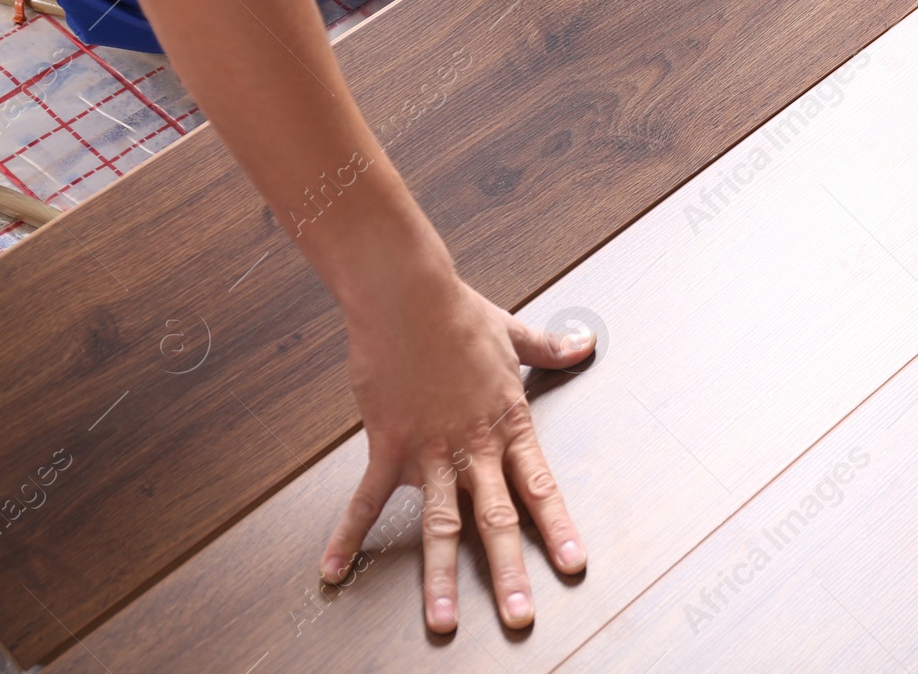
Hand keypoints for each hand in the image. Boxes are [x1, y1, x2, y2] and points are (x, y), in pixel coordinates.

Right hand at [319, 274, 596, 631]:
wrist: (408, 296)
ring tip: (440, 619)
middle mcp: (472, 447)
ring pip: (439, 524)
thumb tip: (582, 344)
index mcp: (508, 424)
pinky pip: (367, 499)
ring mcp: (430, 450)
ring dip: (439, 575)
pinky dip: (349, 536)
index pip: (541, 487)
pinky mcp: (388, 444)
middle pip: (496, 520)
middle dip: (509, 572)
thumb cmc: (458, 313)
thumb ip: (550, 348)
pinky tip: (335, 570)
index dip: (558, 528)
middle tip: (518, 616)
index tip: (572, 564)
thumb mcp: (514, 332)